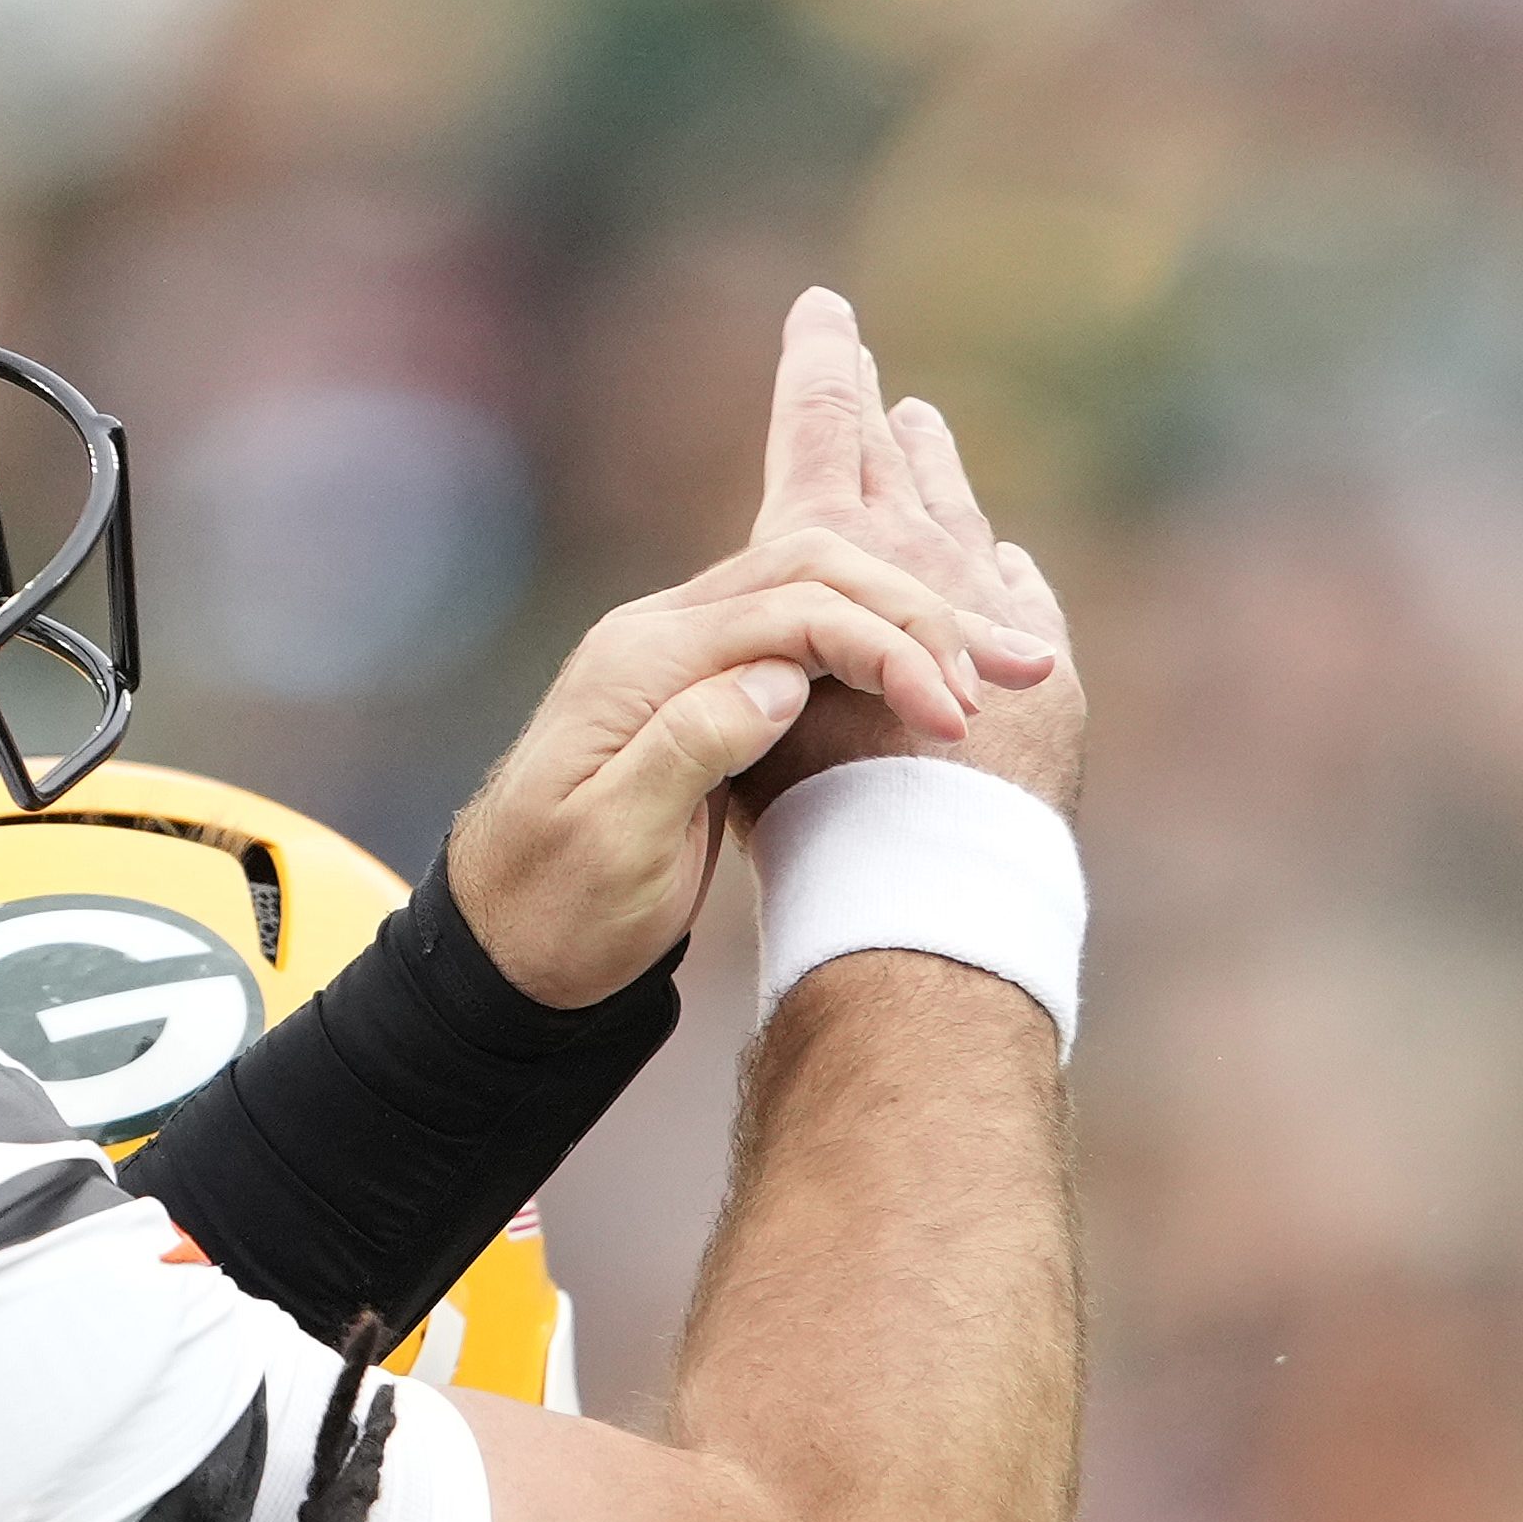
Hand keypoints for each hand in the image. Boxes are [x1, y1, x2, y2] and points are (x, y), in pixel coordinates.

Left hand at [443, 292, 1064, 1009]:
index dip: (887, 649)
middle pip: (815, 573)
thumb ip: (689, 747)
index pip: (791, 612)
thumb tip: (783, 677)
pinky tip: (944, 677)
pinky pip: (808, 633)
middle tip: (1023, 669)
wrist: (499, 948)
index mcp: (642, 665)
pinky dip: (885, 649)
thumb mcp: (613, 843)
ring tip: (1015, 667)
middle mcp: (662, 637)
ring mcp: (683, 655)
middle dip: (923, 616)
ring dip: (916, 624)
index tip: (957, 716)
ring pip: (819, 592)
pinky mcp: (705, 688)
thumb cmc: (554, 911)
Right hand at [739, 353, 1077, 821]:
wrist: (912, 884)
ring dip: (928, 469)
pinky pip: (1014, 603)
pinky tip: (1003, 566)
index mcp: (820, 550)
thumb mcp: (766, 707)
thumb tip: (824, 616)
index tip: (827, 307)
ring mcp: (979, 607)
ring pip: (948, 519)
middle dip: (859, 400)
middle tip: (849, 338)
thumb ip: (796, 637)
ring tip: (918, 421)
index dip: (817, 367)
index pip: (817, 432)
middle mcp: (904, 558)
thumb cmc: (812, 805)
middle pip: (879, 461)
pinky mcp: (1034, 668)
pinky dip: (999, 576)